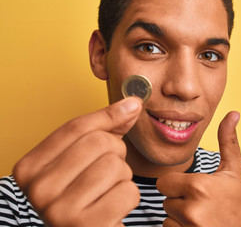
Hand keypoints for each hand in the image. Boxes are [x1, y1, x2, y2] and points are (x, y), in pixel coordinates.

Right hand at [13, 97, 141, 226]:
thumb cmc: (86, 194)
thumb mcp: (85, 159)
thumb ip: (105, 129)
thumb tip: (132, 104)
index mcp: (30, 167)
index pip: (76, 127)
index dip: (109, 115)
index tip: (133, 106)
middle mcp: (38, 189)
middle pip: (98, 143)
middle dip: (117, 151)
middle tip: (110, 169)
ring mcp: (59, 211)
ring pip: (115, 166)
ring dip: (123, 176)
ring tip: (109, 189)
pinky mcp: (86, 226)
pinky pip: (128, 192)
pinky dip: (129, 198)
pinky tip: (114, 208)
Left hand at [156, 111, 240, 226]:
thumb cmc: (239, 200)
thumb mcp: (234, 169)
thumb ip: (228, 140)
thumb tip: (233, 113)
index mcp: (199, 186)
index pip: (163, 182)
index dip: (176, 184)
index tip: (193, 187)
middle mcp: (191, 209)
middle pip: (165, 200)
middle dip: (178, 200)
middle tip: (200, 202)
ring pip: (166, 217)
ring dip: (178, 216)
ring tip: (200, 215)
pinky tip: (197, 226)